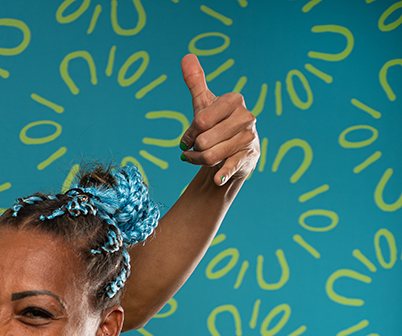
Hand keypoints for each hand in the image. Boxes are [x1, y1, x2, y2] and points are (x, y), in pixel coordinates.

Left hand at [178, 54, 258, 185]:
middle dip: (193, 149)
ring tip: (196, 159)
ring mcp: (250, 137)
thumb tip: (186, 56)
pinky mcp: (250, 157)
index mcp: (234, 101)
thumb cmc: (216, 124)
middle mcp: (246, 117)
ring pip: (211, 155)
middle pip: (204, 140)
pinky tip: (215, 179)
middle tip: (194, 150)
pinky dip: (221, 174)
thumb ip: (195, 81)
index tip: (188, 138)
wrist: (232, 150)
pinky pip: (231, 166)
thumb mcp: (204, 103)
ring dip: (197, 161)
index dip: (189, 133)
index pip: (201, 120)